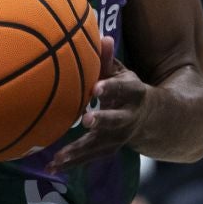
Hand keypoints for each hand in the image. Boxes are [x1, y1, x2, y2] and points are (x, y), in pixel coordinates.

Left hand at [50, 37, 147, 171]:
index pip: (123, 89)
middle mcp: (127, 117)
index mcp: (133, 93)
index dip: (111, 88)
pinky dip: (71, 163)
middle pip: (115, 120)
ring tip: (59, 156)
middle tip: (87, 120)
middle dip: (102, 120)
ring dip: (80, 150)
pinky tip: (52, 167)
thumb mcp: (122, 73)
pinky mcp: (108, 149)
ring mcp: (119, 136)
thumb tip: (102, 36)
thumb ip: (108, 59)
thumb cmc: (127, 90)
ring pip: (100, 145)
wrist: (150, 118)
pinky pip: (89, 158)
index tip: (97, 88)